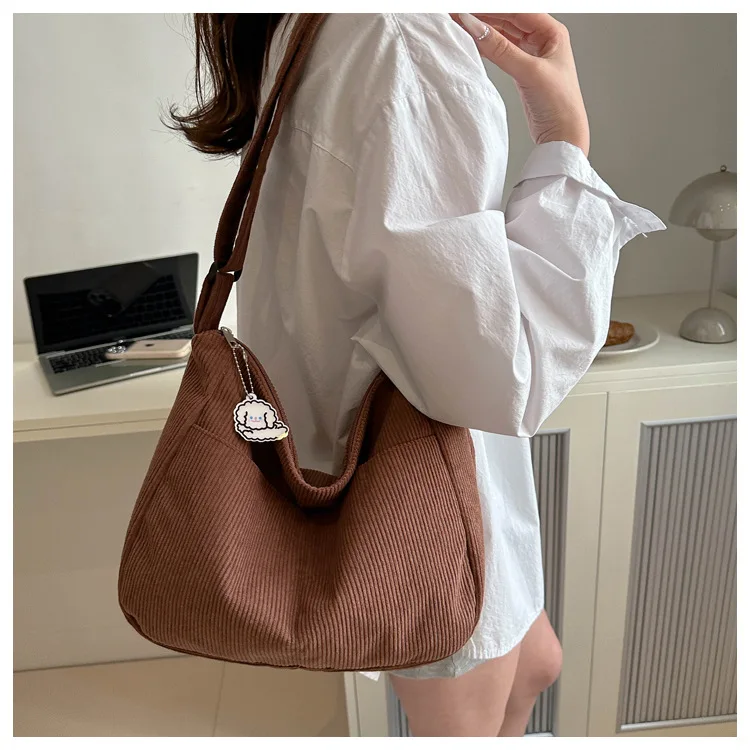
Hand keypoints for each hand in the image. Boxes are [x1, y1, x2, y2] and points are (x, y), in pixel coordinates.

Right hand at [454, 13, 589, 156]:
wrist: (563, 136)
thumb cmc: (559, 104)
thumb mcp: (529, 72)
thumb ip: (500, 49)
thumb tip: (475, 28)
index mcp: (552, 32)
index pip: (516, 11)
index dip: (489, 10)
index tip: (466, 11)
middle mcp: (543, 39)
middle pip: (507, 19)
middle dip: (483, 17)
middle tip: (457, 16)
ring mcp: (532, 55)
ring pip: (502, 34)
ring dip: (482, 30)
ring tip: (459, 26)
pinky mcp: (522, 70)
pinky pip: (500, 51)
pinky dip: (486, 47)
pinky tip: (471, 43)